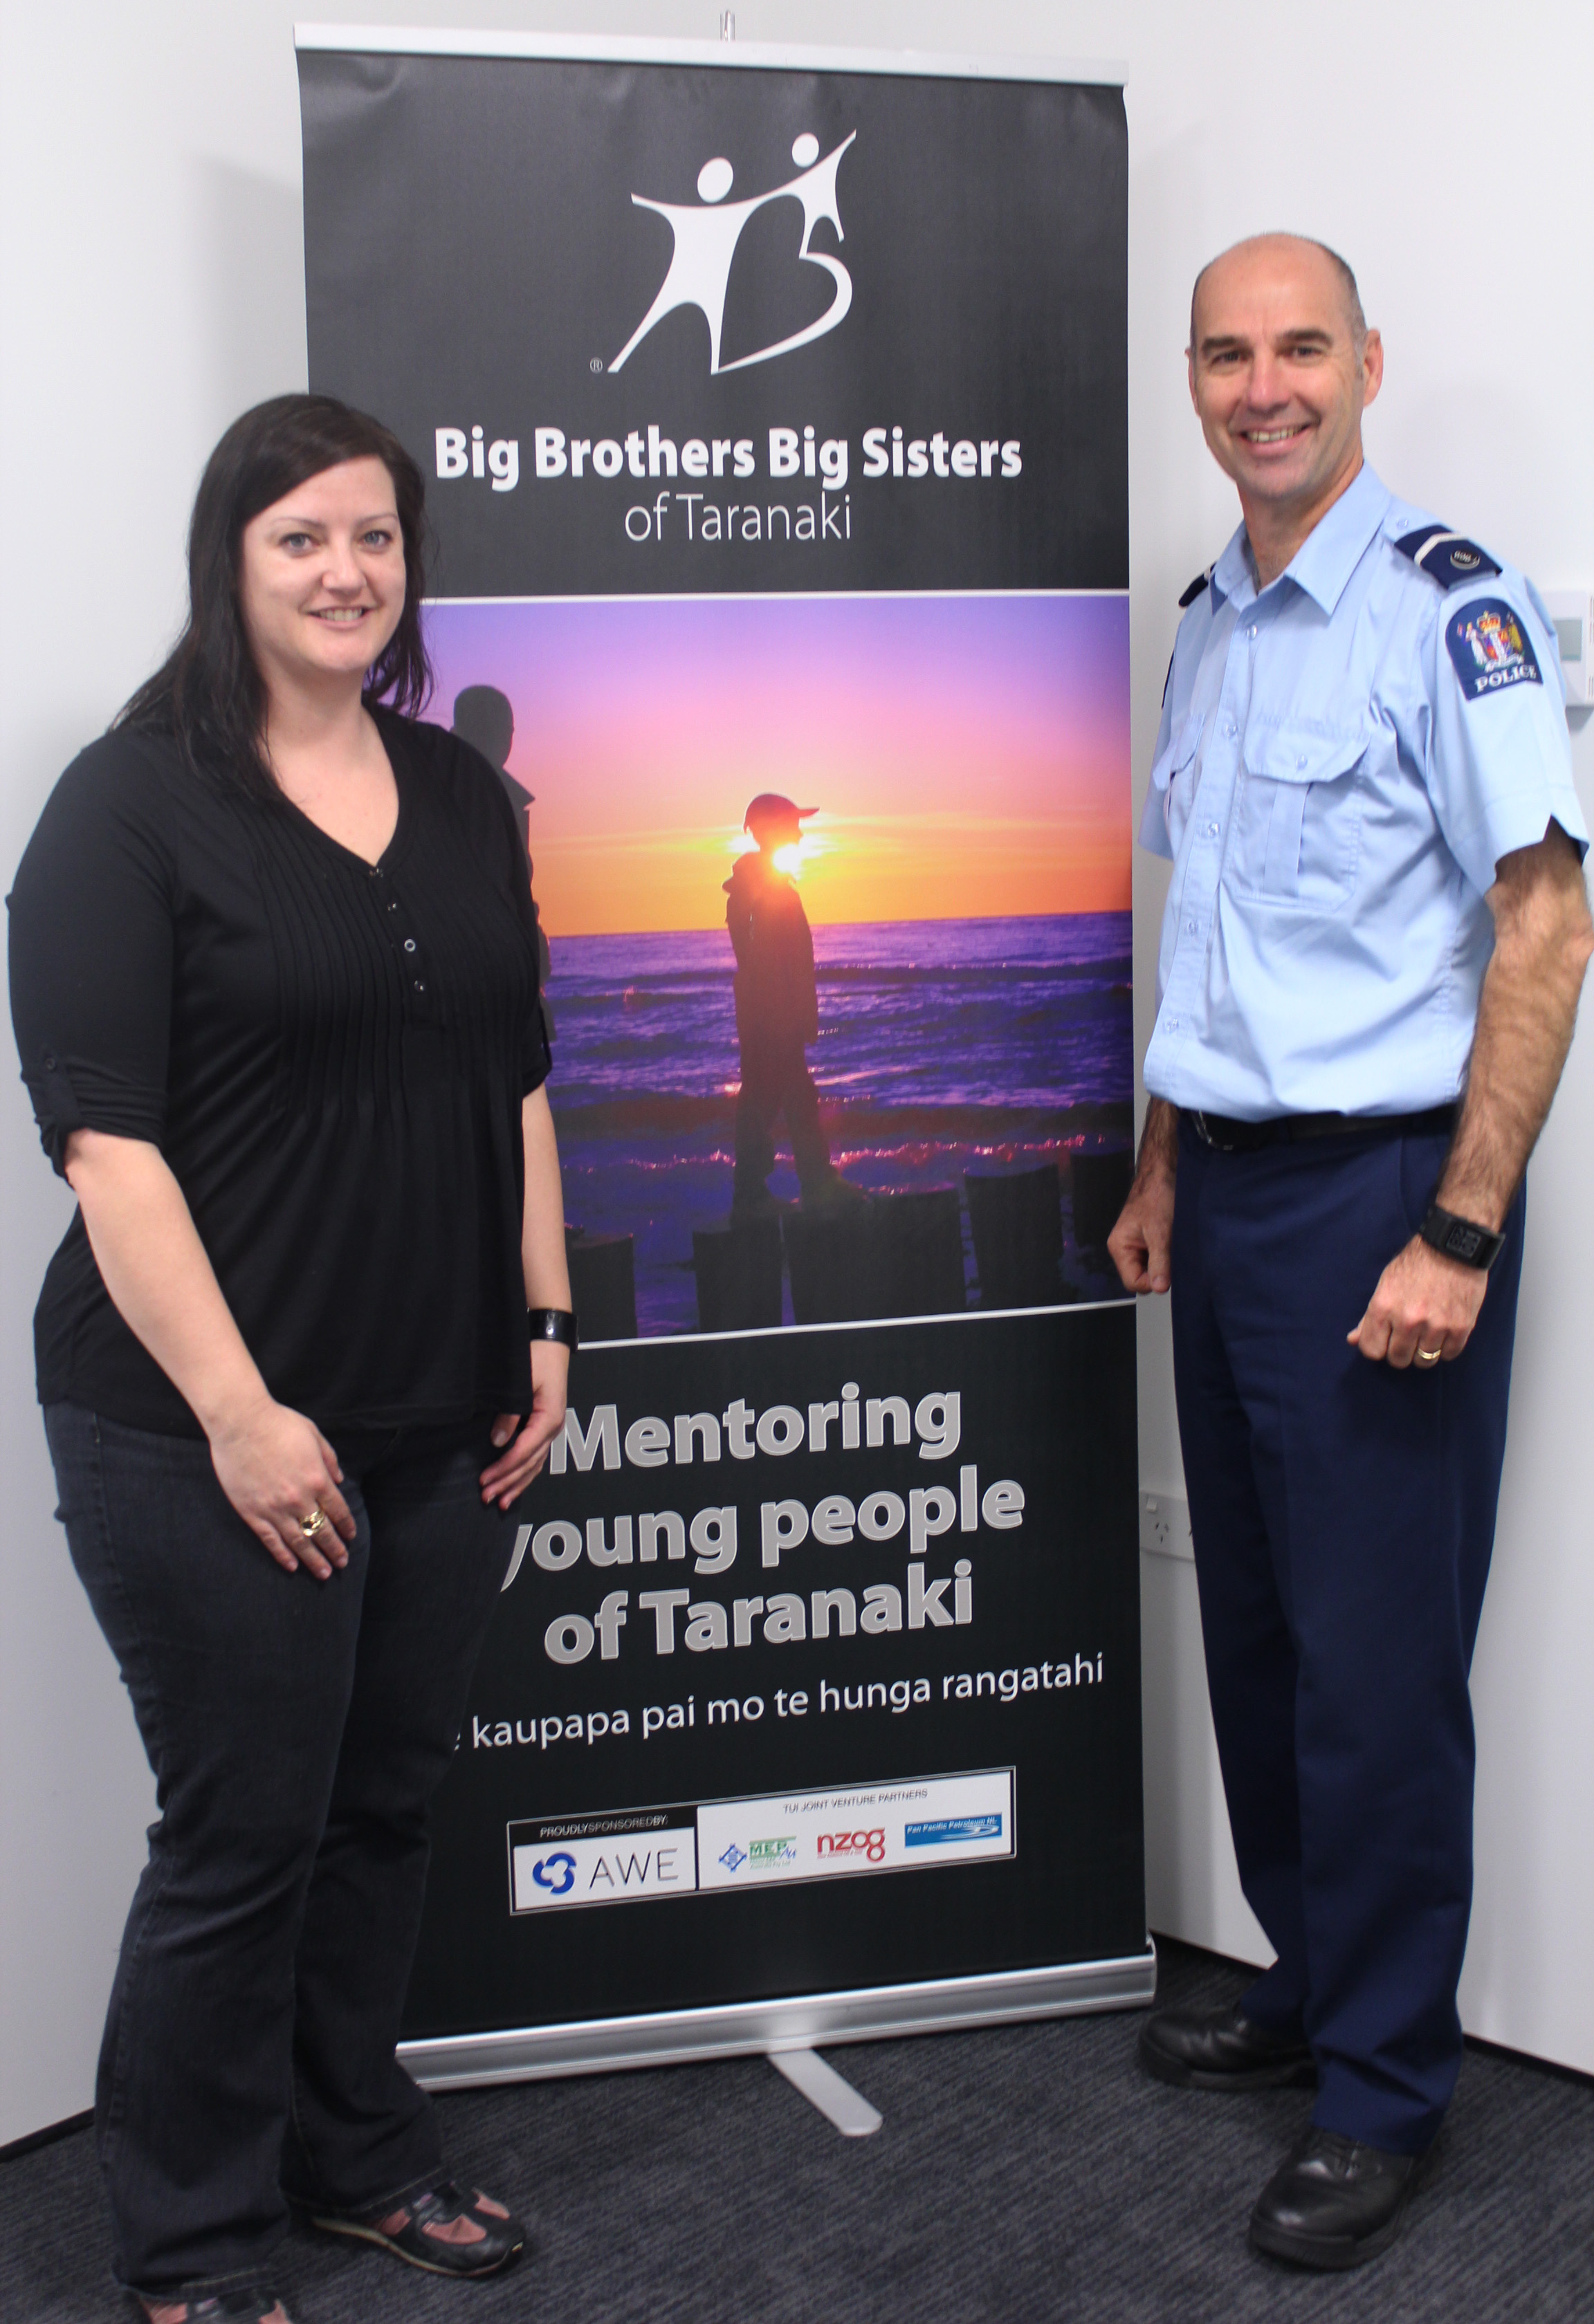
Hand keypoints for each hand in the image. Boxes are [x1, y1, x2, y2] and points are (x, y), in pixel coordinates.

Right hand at [207, 1399, 355, 1576]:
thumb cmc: (279, 1423)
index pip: (338, 1510)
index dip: (346, 1526)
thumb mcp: (314, 1435)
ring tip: (324, 1573)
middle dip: (335, 1549)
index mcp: (318, 1479)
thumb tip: (339, 1478)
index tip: (351, 1537)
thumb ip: (329, 1459)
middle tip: (343, 1562)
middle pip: (322, 1531)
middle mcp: (299, 1499)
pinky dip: (282, 1555)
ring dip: (314, 1560)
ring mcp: (275, 1508)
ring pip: (299, 1542)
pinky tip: (292, 1566)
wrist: (240, 1423)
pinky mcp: (252, 1513)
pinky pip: (271, 1540)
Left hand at [481, 1339, 569, 1508]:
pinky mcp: (545, 1427)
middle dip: (507, 1483)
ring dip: (516, 1484)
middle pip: (529, 1464)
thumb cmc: (537, 1359)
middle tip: (487, 1497)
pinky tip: (514, 1485)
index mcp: (549, 1419)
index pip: (524, 1452)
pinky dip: (524, 1473)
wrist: (550, 1344)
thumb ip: (509, 1414)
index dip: (503, 1469)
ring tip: (500, 1501)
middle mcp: (553, 1429)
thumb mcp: (521, 1383)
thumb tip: (497, 1442)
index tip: (485, 1480)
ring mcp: (551, 1430)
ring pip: (534, 1465)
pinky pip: (535, 1457)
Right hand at [1108, 1164, 1175, 1294]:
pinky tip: (1174, 1243)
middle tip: (1172, 1254)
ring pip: (1151, 1269)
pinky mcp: (1148, 1241)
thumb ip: (1159, 1261)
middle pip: (1141, 1278)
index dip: (1152, 1281)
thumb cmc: (1157, 1195)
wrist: (1164, 1173)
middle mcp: (1124, 1249)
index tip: (1168, 1271)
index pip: (1133, 1282)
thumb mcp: (1160, 1232)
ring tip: (1173, 1246)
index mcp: (1119, 1247)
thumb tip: (1160, 1288)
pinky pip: (1157, 1258)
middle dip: (1158, 1272)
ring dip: (1165, 1263)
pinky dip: (1168, 1255)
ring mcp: (1137, 1245)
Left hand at [1347, 1234, 1488, 1367]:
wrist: (1453, 1247)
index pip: (1372, 1350)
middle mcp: (1408, 1320)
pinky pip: (1448, 1355)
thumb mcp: (1385, 1285)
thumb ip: (1369, 1317)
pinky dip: (1445, 1348)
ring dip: (1423, 1351)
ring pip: (1424, 1361)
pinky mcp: (1461, 1328)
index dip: (1378, 1347)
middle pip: (1398, 1360)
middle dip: (1401, 1352)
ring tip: (1427, 1333)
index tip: (1386, 1340)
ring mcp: (1436, 1326)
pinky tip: (1443, 1332)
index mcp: (1383, 1307)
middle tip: (1408, 1337)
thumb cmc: (1416, 1265)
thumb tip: (1353, 1341)